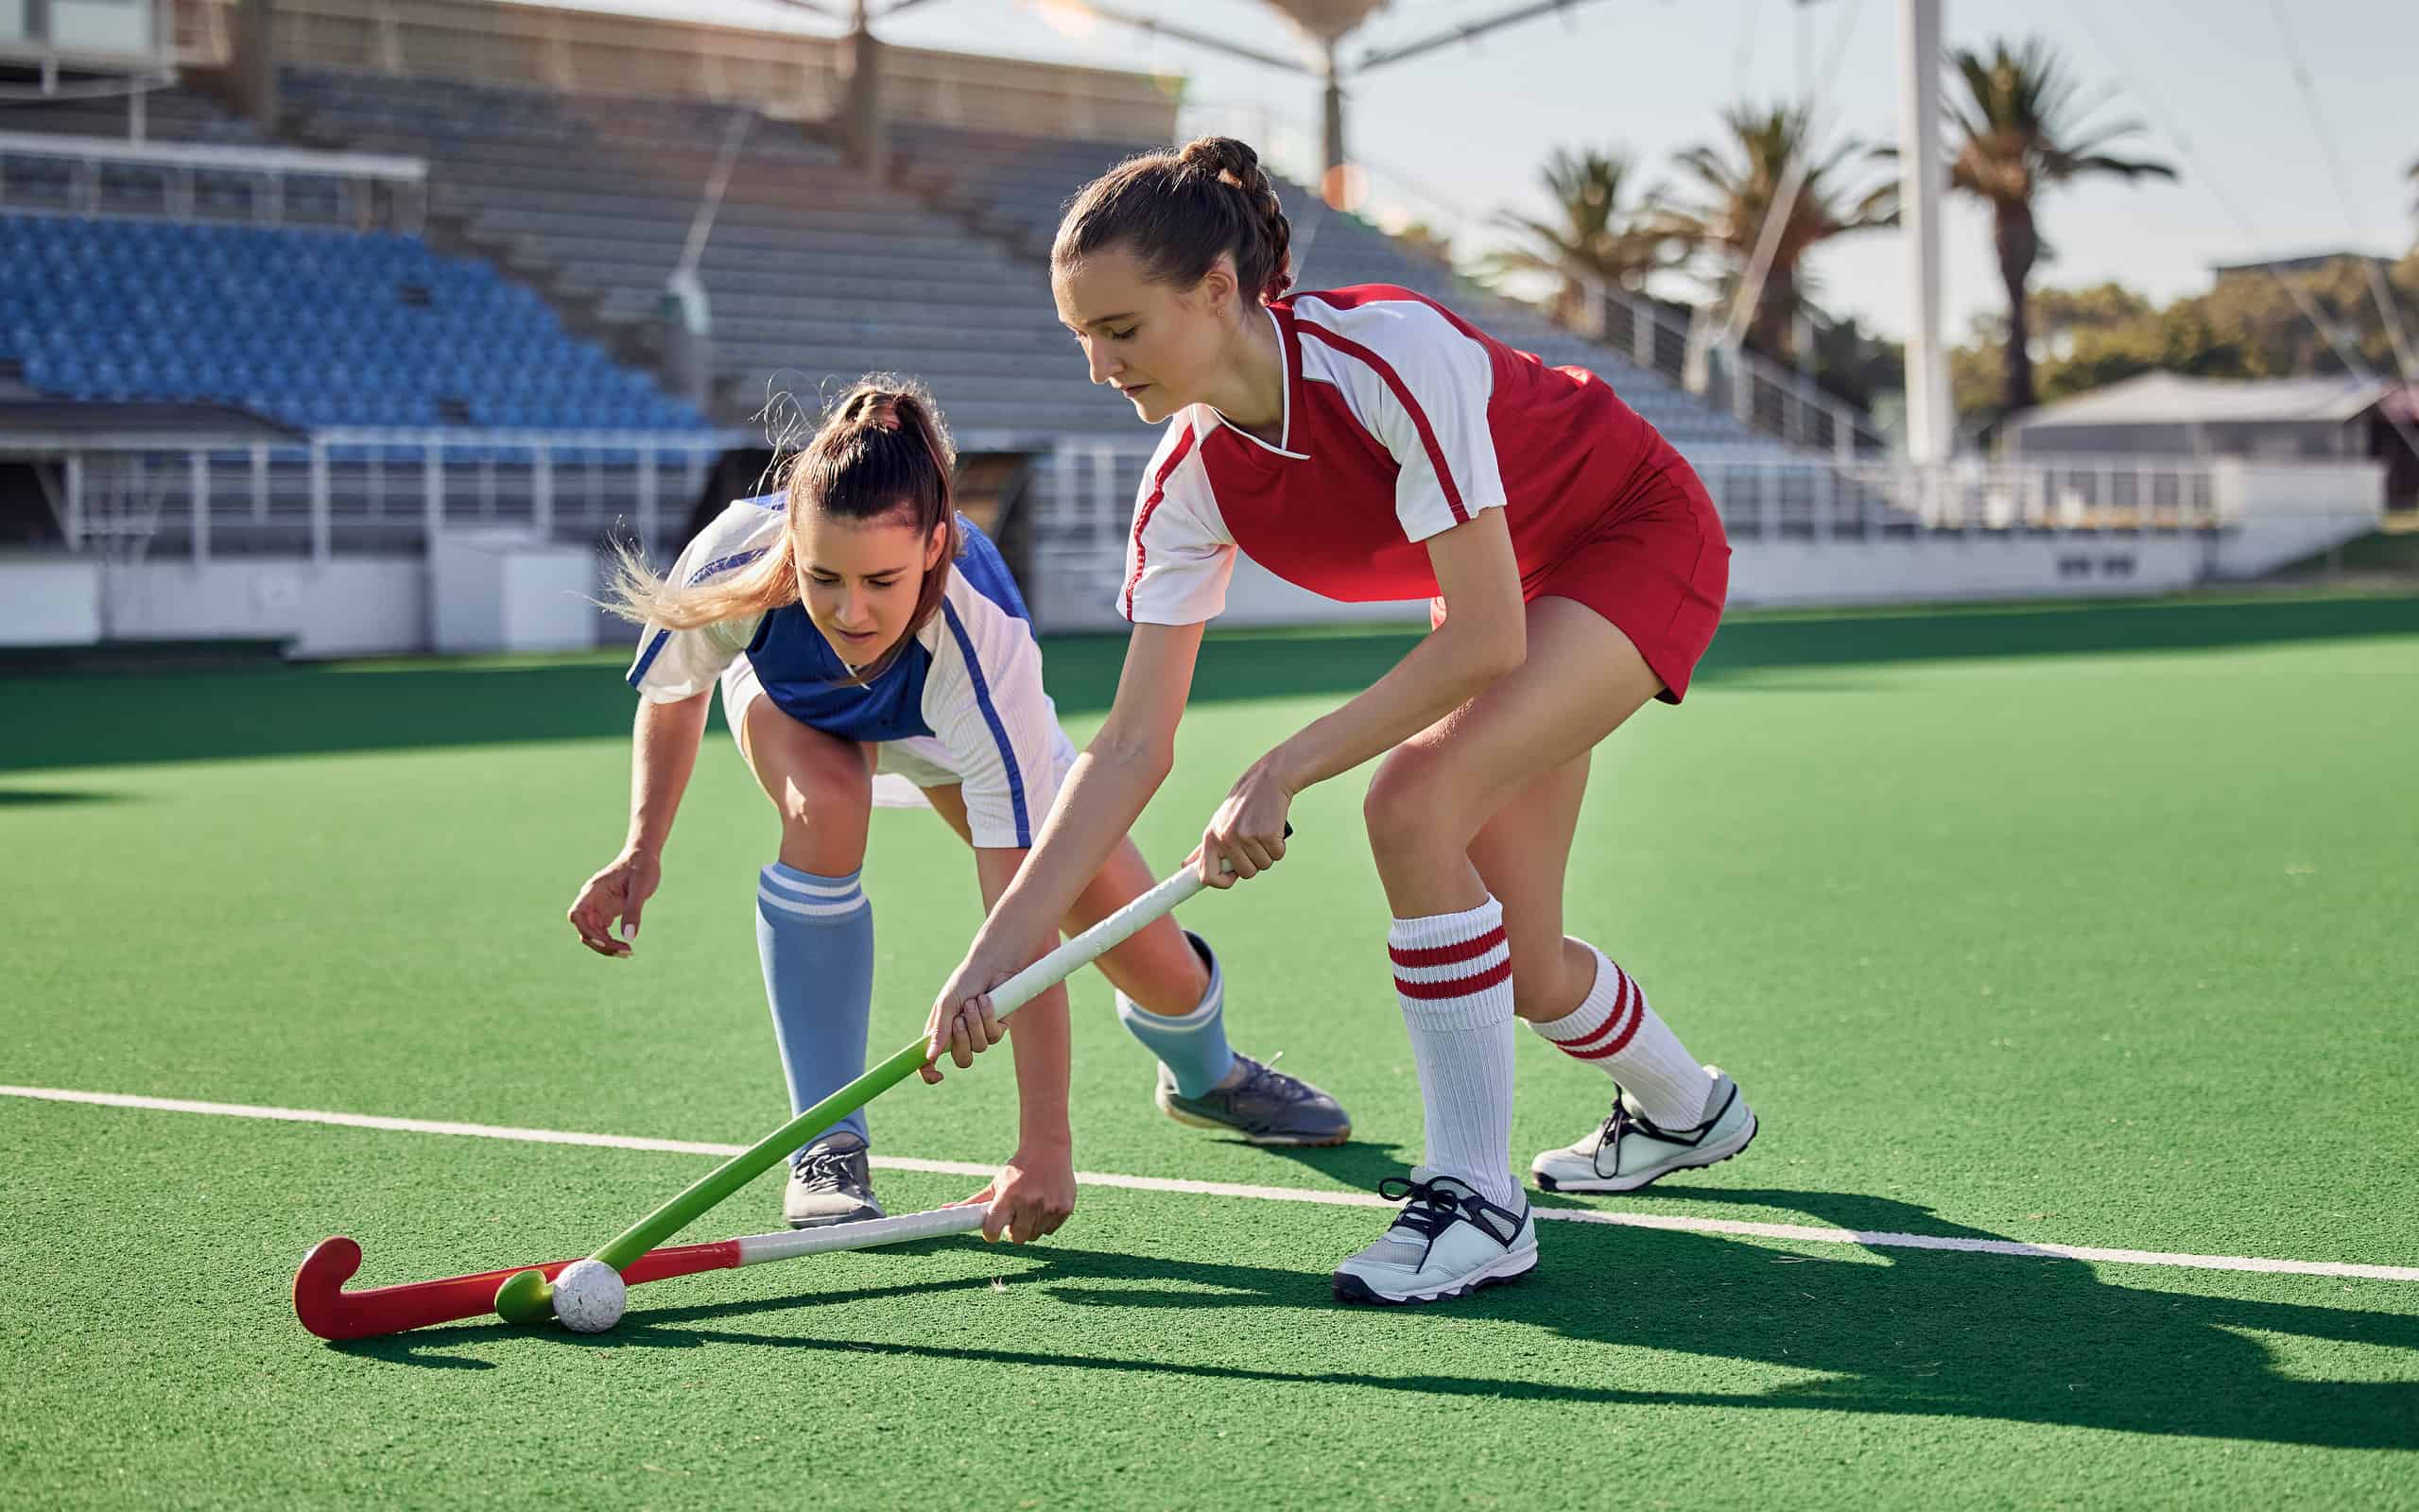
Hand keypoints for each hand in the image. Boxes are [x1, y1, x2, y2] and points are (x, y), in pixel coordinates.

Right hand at [567, 848, 659, 957]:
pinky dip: (611, 942)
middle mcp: (592, 900)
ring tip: (628, 952)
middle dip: (600, 944)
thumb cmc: (642, 867)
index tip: (605, 941)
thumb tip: (629, 937)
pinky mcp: (607, 912)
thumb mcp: (641, 888)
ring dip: (606, 946)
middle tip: (625, 951)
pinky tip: (626, 947)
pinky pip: (602, 932)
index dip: (586, 931)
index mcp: (593, 890)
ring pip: (593, 933)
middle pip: (584, 929)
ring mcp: (598, 907)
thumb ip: (633, 911)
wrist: (643, 856)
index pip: (577, 915)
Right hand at [920, 948, 1018, 1083]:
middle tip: (959, 1020)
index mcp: (941, 1033)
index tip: (937, 1075)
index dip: (930, 1073)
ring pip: (979, 1048)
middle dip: (961, 1041)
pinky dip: (988, 1017)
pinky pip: (993, 1036)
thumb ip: (940, 1031)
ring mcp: (980, 1035)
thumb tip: (930, 1057)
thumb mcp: (947, 1004)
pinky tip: (987, 1000)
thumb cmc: (964, 982)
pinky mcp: (998, 1029)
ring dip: (975, 1024)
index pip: (930, 1062)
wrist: (990, 966)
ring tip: (973, 1002)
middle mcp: (960, 1037)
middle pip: (962, 1060)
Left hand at [954, 1140, 1075, 1242]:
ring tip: (1031, 1207)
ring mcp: (1049, 1206)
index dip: (991, 1234)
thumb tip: (943, 1210)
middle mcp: (1029, 1201)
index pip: (993, 1230)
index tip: (992, 1231)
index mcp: (1008, 1196)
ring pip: (1035, 1235)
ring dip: (1031, 1226)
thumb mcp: (995, 1184)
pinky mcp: (1065, 1208)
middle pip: (1017, 1238)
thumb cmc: (1017, 1169)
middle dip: (1014, 1232)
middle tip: (1015, 1216)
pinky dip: (1046, 1222)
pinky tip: (1045, 1205)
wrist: (1048, 1149)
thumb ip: (972, 1203)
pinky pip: (1050, 1230)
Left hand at [1197, 756, 1292, 887]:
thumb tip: (1186, 866)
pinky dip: (1279, 846)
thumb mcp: (1219, 823)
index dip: (1222, 882)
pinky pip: (1277, 855)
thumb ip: (1204, 848)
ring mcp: (1246, 837)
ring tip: (1263, 831)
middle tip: (1254, 841)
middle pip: (1245, 873)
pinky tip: (1274, 828)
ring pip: (1263, 865)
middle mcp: (1226, 838)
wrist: (1268, 781)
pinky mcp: (1266, 834)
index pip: (1207, 876)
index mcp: (1211, 837)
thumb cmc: (1243, 805)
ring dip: (1268, 853)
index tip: (1232, 878)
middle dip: (1254, 862)